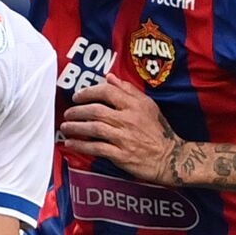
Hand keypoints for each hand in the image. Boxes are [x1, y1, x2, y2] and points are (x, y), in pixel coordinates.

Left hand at [61, 74, 184, 185]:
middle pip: (96, 110)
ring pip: (94, 128)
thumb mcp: (148, 105)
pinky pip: (97, 148)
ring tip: (65, 127)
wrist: (170, 157)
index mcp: (134, 105)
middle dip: (77, 111)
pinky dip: (81, 145)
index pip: (107, 92)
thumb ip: (129, 90)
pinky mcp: (121, 155)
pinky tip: (71, 143)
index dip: (88, 92)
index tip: (77, 96)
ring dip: (76, 127)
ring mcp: (124, 138)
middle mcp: (128, 119)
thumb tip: (109, 77)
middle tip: (67, 112)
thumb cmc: (158, 130)